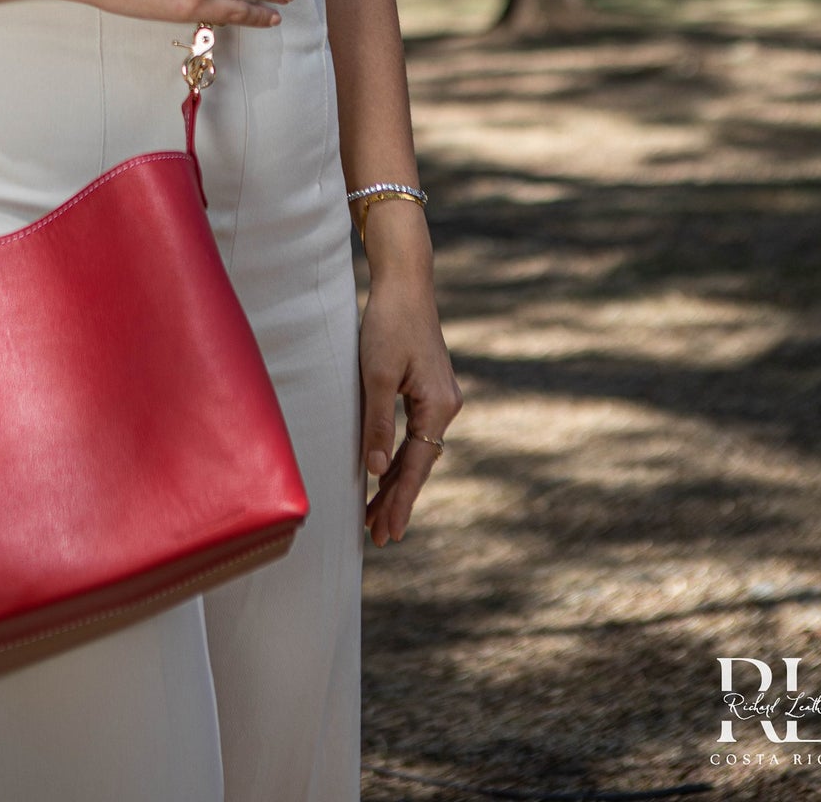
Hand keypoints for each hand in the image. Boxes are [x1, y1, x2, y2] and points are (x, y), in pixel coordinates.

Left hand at [358, 272, 462, 546]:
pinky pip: (414, 434)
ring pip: (417, 451)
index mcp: (439, 406)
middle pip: (420, 464)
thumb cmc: (388, 323)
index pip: (417, 466)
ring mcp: (440, 398)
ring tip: (374, 515)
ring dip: (396, 480)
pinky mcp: (428, 389)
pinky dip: (399, 456)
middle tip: (378, 537)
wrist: (405, 282)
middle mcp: (446, 406)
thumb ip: (377, 424)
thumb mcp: (376, 375)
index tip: (388, 533)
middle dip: (397, 499)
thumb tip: (375, 471)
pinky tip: (384, 473)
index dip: (400, 501)